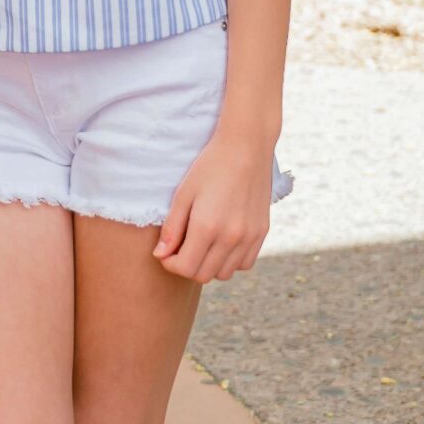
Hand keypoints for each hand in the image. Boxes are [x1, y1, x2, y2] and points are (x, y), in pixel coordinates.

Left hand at [154, 131, 272, 282]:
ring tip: (200, 244)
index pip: (185, 268)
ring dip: (208, 265)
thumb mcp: (183, 194)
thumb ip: (172, 228)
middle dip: (186, 266)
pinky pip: (244, 264)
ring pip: (224, 273)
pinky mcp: (262, 233)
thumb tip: (161, 255)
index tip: (166, 252)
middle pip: (203, 274)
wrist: (246, 148)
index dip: (170, 264)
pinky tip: (221, 243)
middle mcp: (231, 238)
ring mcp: (250, 237)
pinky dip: (230, 261)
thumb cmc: (209, 168)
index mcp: (208, 227)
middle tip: (180, 248)